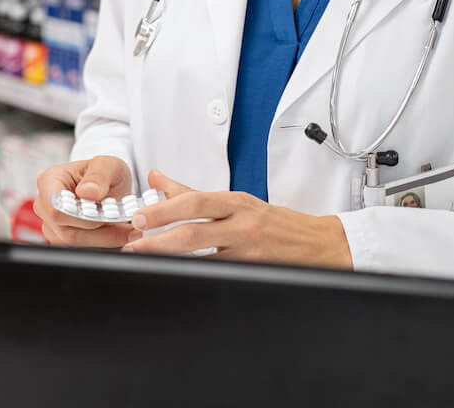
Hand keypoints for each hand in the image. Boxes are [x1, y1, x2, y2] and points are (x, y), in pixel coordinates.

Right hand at [33, 155, 133, 248]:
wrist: (107, 185)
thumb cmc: (103, 172)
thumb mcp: (108, 165)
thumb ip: (99, 175)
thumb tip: (87, 192)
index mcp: (50, 181)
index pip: (57, 209)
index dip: (82, 217)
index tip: (108, 214)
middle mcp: (45, 205)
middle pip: (68, 232)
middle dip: (102, 232)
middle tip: (129, 228)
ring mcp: (52, 225)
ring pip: (77, 244)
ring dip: (106, 240)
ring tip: (128, 230)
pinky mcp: (63, 239)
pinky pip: (83, 249)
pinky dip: (104, 244)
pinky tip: (119, 234)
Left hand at [122, 170, 353, 267]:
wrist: (320, 243)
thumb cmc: (275, 222)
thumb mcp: (237, 201)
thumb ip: (193, 192)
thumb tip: (157, 178)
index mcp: (236, 202)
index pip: (195, 201)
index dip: (165, 209)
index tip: (140, 217)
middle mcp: (241, 224)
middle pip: (194, 230)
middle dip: (159, 238)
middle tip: (133, 242)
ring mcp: (247, 251)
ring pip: (203, 256)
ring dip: (170, 258)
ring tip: (145, 258)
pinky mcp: (253, 271)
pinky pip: (218, 272)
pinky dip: (196, 272)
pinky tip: (178, 274)